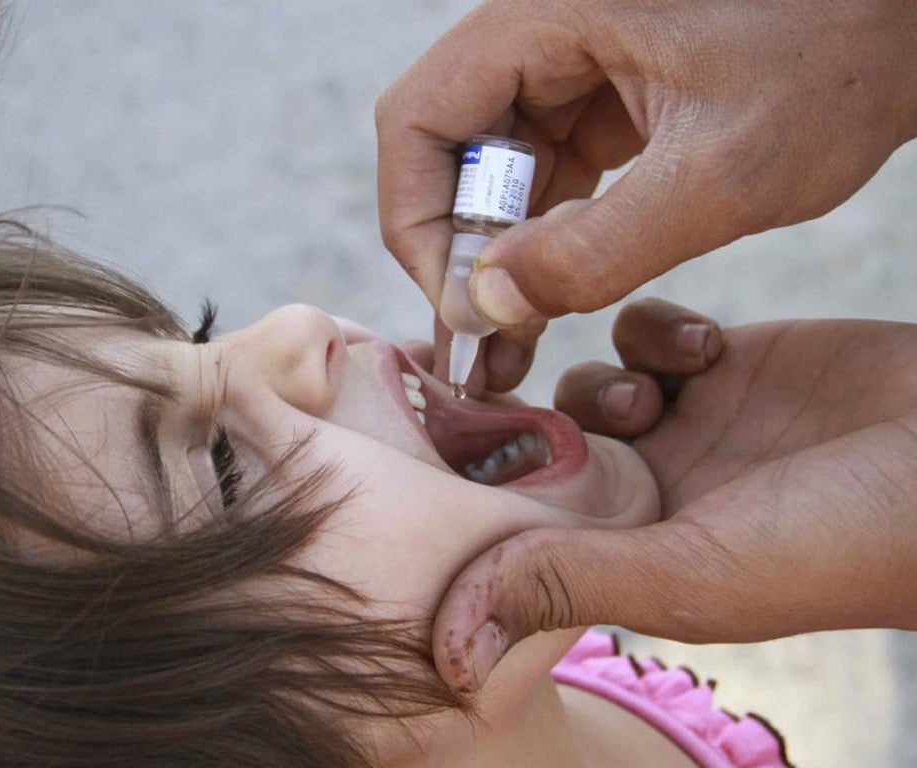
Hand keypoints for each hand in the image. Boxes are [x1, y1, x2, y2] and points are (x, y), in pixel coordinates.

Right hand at [377, 0, 916, 340]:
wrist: (915, 17)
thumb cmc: (842, 60)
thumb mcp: (721, 175)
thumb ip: (595, 249)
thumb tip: (485, 306)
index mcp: (548, 15)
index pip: (419, 119)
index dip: (419, 220)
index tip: (458, 306)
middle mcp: (546, 32)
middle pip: (449, 149)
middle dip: (460, 251)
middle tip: (484, 345)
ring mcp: (578, 63)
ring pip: (496, 169)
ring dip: (501, 255)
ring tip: (513, 343)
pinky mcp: (612, 95)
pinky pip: (550, 170)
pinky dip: (546, 236)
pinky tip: (555, 296)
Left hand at [432, 299, 916, 691]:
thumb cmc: (840, 541)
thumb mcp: (691, 575)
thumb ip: (570, 584)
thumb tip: (449, 646)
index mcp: (627, 553)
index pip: (516, 520)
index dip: (476, 483)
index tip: (439, 441)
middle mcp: (648, 490)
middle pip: (542, 443)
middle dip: (532, 417)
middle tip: (535, 397)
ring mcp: (686, 423)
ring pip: (587, 382)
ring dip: (599, 376)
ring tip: (651, 392)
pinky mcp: (724, 362)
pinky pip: (644, 331)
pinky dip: (651, 329)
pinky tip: (700, 345)